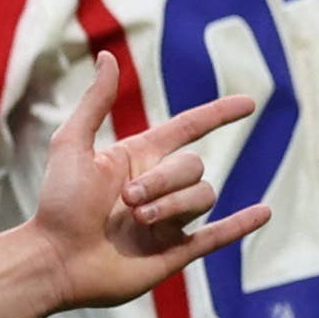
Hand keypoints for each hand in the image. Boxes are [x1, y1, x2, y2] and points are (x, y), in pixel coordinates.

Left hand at [28, 52, 267, 309]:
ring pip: (203, 198)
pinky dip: (241, 224)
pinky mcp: (174, 252)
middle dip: (164, 181)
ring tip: (136, 221)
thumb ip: (95, 103)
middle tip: (126, 200)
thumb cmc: (56, 203)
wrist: (54, 260)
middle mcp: (158, 186)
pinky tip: (264, 212)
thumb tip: (108, 57)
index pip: (189, 128)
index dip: (218, 114)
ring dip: (172, 206)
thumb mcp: (72, 145)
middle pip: (194, 166)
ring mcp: (169, 220)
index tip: (249, 103)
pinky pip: (217, 236)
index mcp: (138, 157)